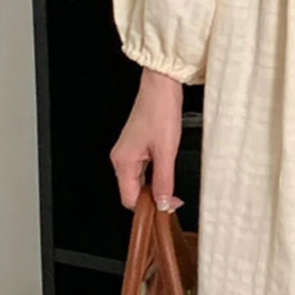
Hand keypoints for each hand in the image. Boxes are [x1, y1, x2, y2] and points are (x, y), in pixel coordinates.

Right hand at [110, 67, 183, 210]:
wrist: (161, 86)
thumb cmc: (161, 111)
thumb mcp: (166, 151)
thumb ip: (164, 181)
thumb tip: (163, 203)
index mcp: (123, 162)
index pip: (129, 200)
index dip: (148, 208)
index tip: (168, 208)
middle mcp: (121, 157)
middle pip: (132, 191)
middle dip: (151, 198)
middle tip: (173, 200)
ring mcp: (128, 150)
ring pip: (138, 179)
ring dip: (154, 186)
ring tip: (172, 188)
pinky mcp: (136, 144)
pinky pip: (142, 168)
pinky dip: (154, 174)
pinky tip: (166, 172)